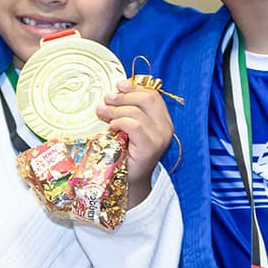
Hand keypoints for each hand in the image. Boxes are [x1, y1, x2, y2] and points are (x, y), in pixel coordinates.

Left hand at [96, 79, 173, 207]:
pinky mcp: (150, 147)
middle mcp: (166, 127)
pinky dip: (120, 122)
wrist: (130, 182)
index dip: (135, 87)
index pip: (153, 95)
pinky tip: (111, 127)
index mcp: (163, 120)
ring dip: (115, 109)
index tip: (118, 84)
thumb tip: (115, 91)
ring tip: (101, 112)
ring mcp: (160, 137)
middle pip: (148, 98)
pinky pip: (134, 125)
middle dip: (124, 96)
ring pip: (137, 111)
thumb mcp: (130, 129)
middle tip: (106, 98)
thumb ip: (130, 112)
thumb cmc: (127, 154)